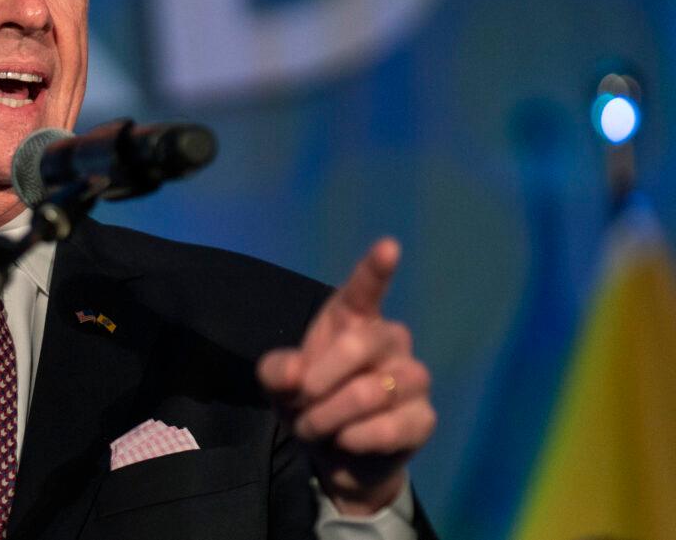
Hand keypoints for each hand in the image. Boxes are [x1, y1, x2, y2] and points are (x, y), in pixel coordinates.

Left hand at [255, 238, 435, 515]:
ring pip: (372, 391)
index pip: (365, 289)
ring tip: (317, 428)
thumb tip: (296, 374)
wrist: (337, 455)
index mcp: (353, 320)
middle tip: (300, 407)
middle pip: (360, 345)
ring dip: (331, 417)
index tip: (389, 247)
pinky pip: (390, 427)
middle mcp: (390, 340)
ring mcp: (413, 377)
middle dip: (319, 382)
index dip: (376, 268)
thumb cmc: (309, 402)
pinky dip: (356, 439)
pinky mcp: (424, 418)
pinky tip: (347, 442)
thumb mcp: (279, 384)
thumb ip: (277, 371)